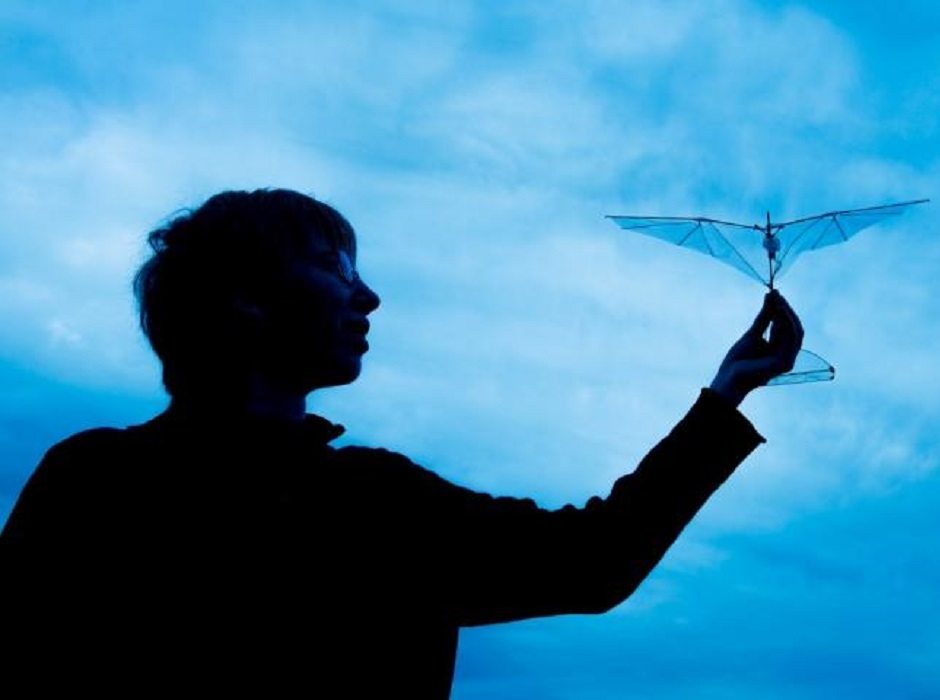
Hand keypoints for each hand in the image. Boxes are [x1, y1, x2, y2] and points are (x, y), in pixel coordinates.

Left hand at [709, 290, 803, 406]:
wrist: (729, 378)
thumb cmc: (738, 360)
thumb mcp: (752, 333)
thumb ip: (764, 318)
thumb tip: (770, 297)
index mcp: (781, 350)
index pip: (788, 327)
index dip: (783, 310)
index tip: (774, 293)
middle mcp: (788, 356)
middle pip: (795, 328)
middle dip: (786, 309)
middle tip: (775, 294)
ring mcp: (788, 360)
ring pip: (795, 331)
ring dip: (786, 313)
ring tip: (776, 299)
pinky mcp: (785, 363)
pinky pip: (790, 339)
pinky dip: (785, 322)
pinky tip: (777, 310)